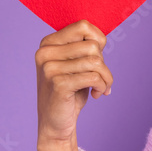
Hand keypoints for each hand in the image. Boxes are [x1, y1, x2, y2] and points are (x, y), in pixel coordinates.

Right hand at [34, 19, 112, 150]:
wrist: (55, 124)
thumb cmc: (70, 92)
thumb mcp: (76, 65)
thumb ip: (84, 48)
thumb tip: (101, 36)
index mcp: (48, 43)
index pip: (83, 26)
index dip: (99, 41)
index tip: (98, 59)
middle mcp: (45, 53)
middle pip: (92, 46)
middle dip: (104, 65)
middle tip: (101, 79)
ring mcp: (50, 68)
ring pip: (96, 62)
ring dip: (106, 78)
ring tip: (101, 88)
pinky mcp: (58, 84)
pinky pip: (93, 77)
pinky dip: (102, 86)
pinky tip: (97, 95)